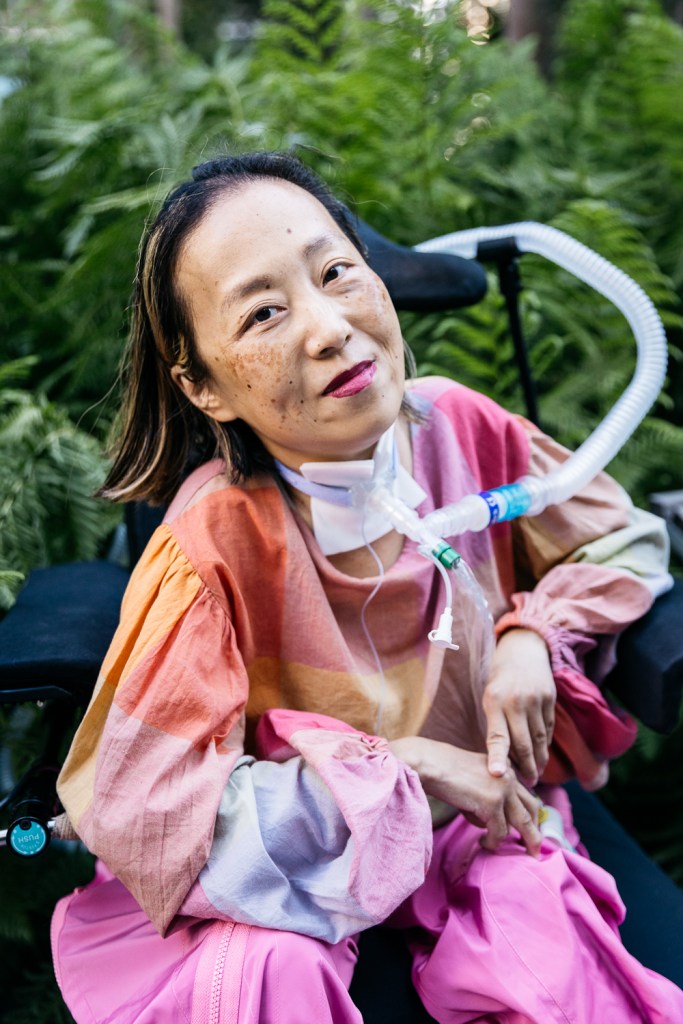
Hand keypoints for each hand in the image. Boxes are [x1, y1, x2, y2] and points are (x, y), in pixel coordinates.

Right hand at [389, 736, 541, 855]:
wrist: (429, 763)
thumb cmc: (443, 772)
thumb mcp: (474, 780)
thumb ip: (489, 796)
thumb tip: (494, 826)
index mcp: (505, 768)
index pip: (526, 794)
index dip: (530, 814)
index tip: (531, 829)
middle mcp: (509, 777)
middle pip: (532, 809)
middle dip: (536, 831)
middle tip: (536, 849)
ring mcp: (503, 789)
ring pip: (524, 823)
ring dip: (522, 841)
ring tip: (518, 853)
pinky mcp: (492, 803)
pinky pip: (500, 832)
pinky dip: (493, 842)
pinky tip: (483, 844)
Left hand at [483, 628, 555, 785]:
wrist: (523, 650)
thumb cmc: (500, 680)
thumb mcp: (489, 697)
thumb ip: (495, 723)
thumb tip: (499, 759)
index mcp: (494, 701)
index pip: (497, 736)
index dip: (497, 757)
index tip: (498, 775)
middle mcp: (516, 701)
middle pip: (523, 743)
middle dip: (526, 767)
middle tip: (528, 783)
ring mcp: (536, 700)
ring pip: (539, 739)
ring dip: (538, 760)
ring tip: (536, 774)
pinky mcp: (550, 698)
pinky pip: (548, 728)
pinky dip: (545, 744)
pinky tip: (542, 754)